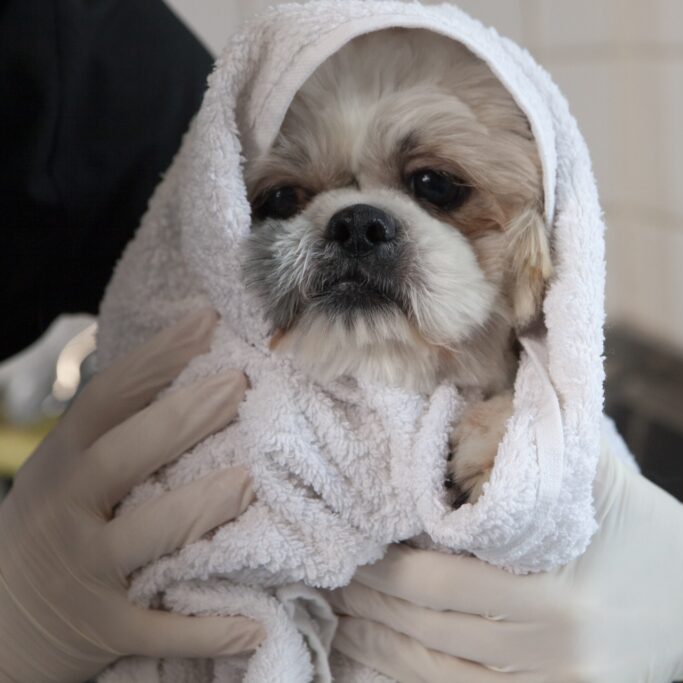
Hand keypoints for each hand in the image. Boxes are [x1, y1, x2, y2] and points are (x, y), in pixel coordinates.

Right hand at [0, 309, 264, 682]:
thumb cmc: (54, 526)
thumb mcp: (64, 472)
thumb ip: (112, 428)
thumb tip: (182, 359)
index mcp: (63, 464)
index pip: (106, 400)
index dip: (154, 359)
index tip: (205, 321)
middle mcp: (69, 511)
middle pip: (125, 457)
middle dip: (184, 419)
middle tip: (240, 386)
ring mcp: (86, 571)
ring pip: (150, 534)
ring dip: (203, 507)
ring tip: (252, 480)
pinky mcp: (105, 627)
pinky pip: (161, 629)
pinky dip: (207, 630)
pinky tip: (255, 625)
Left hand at [328, 434, 682, 681]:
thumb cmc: (645, 527)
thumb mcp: (599, 476)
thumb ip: (539, 437)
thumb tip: (469, 400)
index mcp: (560, 590)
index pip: (439, 580)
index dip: (385, 562)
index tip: (355, 538)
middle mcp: (553, 648)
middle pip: (428, 625)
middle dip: (372, 599)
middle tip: (337, 572)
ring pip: (434, 669)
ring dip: (381, 641)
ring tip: (347, 612)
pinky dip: (412, 675)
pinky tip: (381, 654)